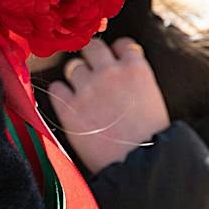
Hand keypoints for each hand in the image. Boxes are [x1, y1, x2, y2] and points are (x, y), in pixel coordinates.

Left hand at [45, 37, 170, 175]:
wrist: (139, 163)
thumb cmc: (151, 138)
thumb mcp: (152, 99)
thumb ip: (135, 81)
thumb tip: (124, 76)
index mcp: (136, 69)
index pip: (121, 44)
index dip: (116, 52)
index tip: (114, 60)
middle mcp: (110, 72)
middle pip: (92, 46)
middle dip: (92, 56)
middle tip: (92, 70)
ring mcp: (87, 88)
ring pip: (73, 66)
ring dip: (77, 77)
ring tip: (83, 92)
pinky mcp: (69, 107)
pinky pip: (56, 87)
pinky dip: (61, 93)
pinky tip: (69, 103)